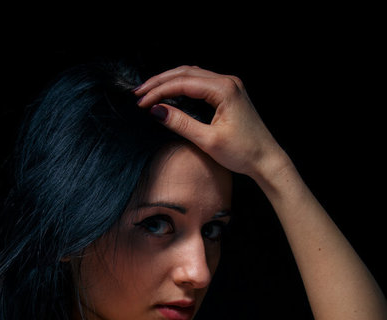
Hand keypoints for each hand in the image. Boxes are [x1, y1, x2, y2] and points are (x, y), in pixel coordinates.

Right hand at [135, 65, 288, 179]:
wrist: (267, 160)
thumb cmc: (243, 153)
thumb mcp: (208, 141)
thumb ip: (181, 123)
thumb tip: (156, 111)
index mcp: (224, 89)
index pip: (183, 83)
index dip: (159, 91)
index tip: (141, 102)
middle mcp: (227, 82)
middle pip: (186, 73)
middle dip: (160, 82)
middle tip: (139, 93)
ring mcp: (229, 86)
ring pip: (192, 75)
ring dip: (170, 82)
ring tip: (149, 92)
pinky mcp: (229, 94)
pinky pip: (201, 83)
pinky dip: (182, 86)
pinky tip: (170, 94)